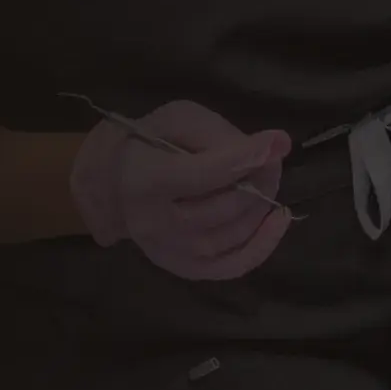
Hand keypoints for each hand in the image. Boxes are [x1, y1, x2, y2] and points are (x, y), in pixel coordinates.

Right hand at [69, 102, 293, 280]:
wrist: (112, 184)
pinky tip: (277, 220)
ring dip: (261, 205)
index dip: (245, 157)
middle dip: (258, 178)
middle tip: (271, 158)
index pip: (203, 174)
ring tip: (267, 179)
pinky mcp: (182, 268)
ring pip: (232, 234)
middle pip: (223, 206)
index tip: (277, 141)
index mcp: (144, 180)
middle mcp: (153, 223)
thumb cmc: (147, 144)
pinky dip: (262, 246)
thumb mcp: (177, 120)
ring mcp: (168, 252)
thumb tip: (278, 145)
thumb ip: (222, 133)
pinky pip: (231, 267)